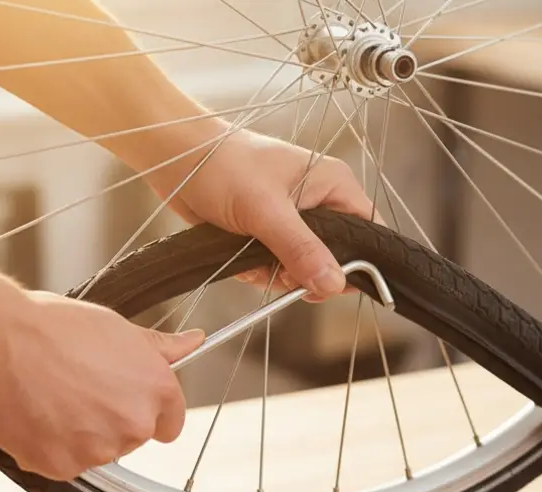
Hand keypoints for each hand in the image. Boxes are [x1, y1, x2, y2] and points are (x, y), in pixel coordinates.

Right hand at [0, 291, 204, 480]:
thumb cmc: (54, 328)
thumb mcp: (118, 329)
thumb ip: (161, 347)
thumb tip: (194, 340)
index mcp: (156, 390)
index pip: (171, 422)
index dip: (147, 411)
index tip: (126, 403)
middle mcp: (135, 424)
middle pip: (132, 436)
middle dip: (110, 420)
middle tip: (76, 390)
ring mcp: (100, 450)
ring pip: (98, 452)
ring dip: (79, 436)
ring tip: (51, 399)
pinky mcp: (65, 467)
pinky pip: (64, 465)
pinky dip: (50, 449)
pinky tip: (35, 417)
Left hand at [142, 120, 378, 299]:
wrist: (173, 157)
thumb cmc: (222, 164)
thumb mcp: (265, 210)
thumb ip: (301, 249)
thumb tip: (332, 284)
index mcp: (333, 184)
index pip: (368, 231)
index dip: (360, 261)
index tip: (336, 283)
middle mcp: (319, 203)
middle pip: (334, 258)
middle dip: (306, 272)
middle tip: (282, 272)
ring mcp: (293, 220)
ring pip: (303, 268)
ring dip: (277, 274)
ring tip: (252, 258)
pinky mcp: (268, 233)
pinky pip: (277, 267)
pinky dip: (258, 271)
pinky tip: (239, 258)